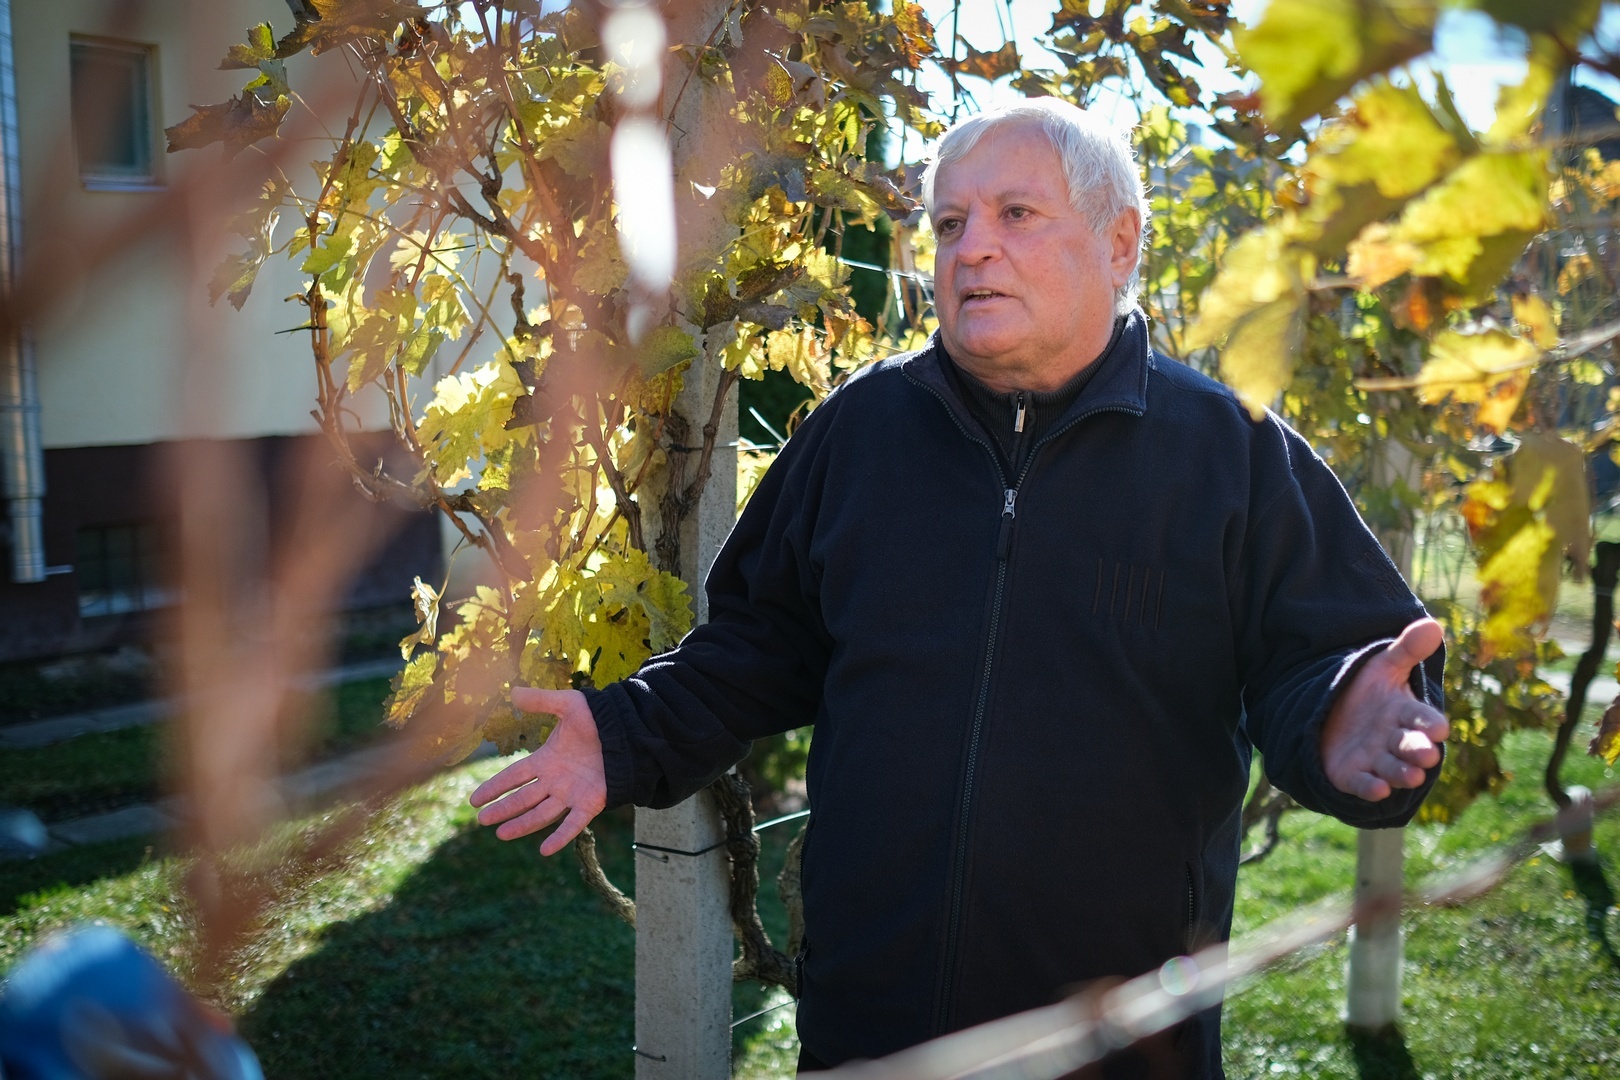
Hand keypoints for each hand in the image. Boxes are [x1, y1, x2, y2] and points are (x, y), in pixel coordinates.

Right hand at [469, 687, 605, 854]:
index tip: (474, 800)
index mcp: (547, 760)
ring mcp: (572, 793)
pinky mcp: (591, 803)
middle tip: (481, 820)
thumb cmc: (600, 716)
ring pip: (542, 814)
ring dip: (522, 825)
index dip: (495, 787)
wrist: (630, 729)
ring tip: (502, 834)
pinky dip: (560, 837)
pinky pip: (573, 824)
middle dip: (503, 809)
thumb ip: (541, 701)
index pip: (514, 776)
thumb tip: (512, 692)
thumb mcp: (568, 705)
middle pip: (523, 798)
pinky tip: (544, 850)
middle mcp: (556, 780)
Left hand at [1320, 618, 1448, 801]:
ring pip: (1393, 768)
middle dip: (1419, 750)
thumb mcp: (1382, 667)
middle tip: (1428, 754)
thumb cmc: (1365, 692)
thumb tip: (1434, 625)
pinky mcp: (1353, 776)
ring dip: (1402, 772)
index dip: (1430, 724)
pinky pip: (1363, 784)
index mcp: (1405, 713)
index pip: (1423, 719)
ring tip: (1412, 775)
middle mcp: (1395, 739)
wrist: (1329, 713)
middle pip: (1410, 746)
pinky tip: (1378, 789)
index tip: (1439, 728)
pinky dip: (1370, 788)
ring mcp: (1375, 760)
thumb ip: (1407, 650)